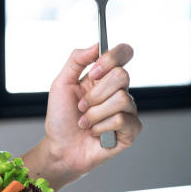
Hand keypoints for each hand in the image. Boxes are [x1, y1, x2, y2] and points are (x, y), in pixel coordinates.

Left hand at [39, 43, 141, 186]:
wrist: (60, 147)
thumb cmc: (60, 117)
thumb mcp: (61, 84)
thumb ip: (76, 60)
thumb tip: (97, 44)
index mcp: (103, 76)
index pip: (123, 53)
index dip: (111, 58)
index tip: (93, 72)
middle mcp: (119, 90)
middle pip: (122, 75)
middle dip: (95, 94)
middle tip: (81, 106)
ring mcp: (128, 110)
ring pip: (122, 99)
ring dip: (94, 113)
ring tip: (85, 122)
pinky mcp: (131, 130)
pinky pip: (122, 120)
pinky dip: (101, 127)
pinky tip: (95, 133)